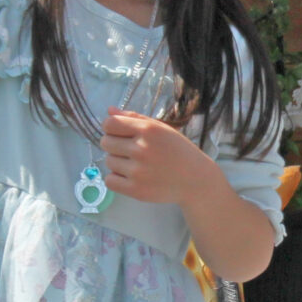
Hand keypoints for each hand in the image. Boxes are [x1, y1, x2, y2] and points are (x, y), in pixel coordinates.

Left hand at [98, 109, 215, 205]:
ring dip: (117, 162)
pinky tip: (130, 176)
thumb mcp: (161, 129)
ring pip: (108, 161)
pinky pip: (109, 180)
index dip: (111, 128)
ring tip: (134, 164)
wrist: (195, 180)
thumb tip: (109, 110)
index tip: (119, 134)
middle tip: (129, 150)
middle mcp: (142, 149)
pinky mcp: (136, 190)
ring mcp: (138, 171)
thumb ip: (134, 118)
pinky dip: (116, 179)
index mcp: (148, 130)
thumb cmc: (178, 150)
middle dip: (114, 145)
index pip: (109, 124)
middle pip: (105, 142)